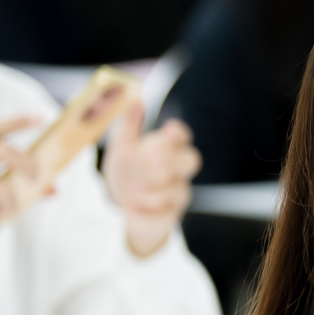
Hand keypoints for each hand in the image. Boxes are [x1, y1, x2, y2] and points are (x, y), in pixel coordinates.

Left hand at [103, 103, 199, 257]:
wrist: (122, 206)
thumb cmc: (128, 172)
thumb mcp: (122, 147)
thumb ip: (129, 124)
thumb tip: (135, 99)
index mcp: (168, 150)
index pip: (182, 138)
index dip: (179, 134)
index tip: (169, 129)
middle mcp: (177, 171)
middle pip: (191, 161)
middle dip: (173, 159)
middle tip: (151, 159)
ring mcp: (176, 194)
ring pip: (180, 189)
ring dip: (157, 188)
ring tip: (134, 188)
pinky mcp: (168, 215)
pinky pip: (167, 214)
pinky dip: (149, 211)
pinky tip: (133, 209)